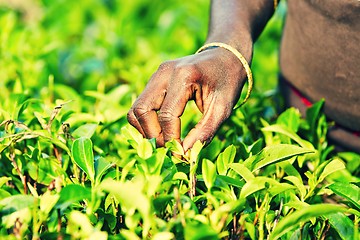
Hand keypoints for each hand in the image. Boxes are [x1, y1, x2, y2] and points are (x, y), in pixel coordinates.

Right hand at [127, 47, 247, 151]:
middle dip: (152, 134)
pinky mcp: (155, 78)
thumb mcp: (223, 109)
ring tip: (164, 139)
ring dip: (145, 128)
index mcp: (185, 76)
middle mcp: (165, 72)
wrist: (225, 56)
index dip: (171, 139)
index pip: (168, 115)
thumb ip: (204, 132)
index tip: (180, 154)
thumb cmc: (227, 83)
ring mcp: (157, 74)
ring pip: (136, 107)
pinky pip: (140, 103)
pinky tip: (161, 129)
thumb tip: (182, 154)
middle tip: (168, 147)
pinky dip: (145, 120)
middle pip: (142, 109)